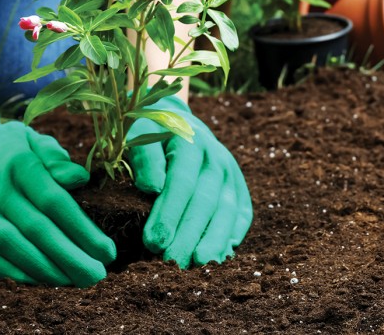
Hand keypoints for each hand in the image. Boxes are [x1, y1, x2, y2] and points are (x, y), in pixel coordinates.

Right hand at [0, 86, 116, 286]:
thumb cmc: (13, 154)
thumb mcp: (34, 142)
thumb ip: (57, 159)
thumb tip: (80, 179)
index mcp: (19, 165)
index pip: (53, 201)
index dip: (82, 229)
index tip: (107, 250)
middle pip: (37, 230)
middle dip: (71, 257)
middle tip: (99, 274)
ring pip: (15, 249)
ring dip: (49, 270)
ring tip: (78, 280)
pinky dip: (24, 274)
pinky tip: (49, 280)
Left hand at [127, 96, 251, 267]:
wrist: (178, 120)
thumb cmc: (152, 134)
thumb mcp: (141, 136)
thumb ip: (145, 158)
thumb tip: (152, 187)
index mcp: (190, 142)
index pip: (181, 182)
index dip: (169, 214)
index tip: (154, 242)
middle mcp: (216, 157)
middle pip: (205, 201)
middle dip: (188, 235)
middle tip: (171, 263)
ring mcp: (231, 173)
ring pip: (227, 211)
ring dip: (213, 240)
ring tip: (198, 265)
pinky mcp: (239, 186)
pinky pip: (242, 214)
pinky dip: (232, 235)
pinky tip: (220, 256)